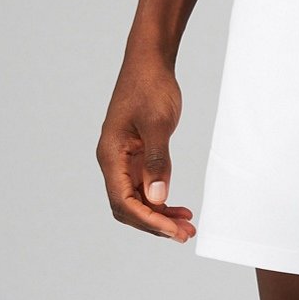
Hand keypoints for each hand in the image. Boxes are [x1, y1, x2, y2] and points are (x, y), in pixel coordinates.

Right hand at [96, 50, 194, 241]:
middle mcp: (113, 162)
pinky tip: (181, 209)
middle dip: (156, 225)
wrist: (150, 64)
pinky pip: (146, 189)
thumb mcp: (158, 124)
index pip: (124, 202)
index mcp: (111, 155)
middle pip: (128, 208)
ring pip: (138, 201)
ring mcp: (124, 161)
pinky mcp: (136, 158)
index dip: (149, 221)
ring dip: (161, 217)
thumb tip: (157, 198)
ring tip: (188, 227)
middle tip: (186, 235)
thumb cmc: (151, 87)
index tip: (174, 231)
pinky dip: (162, 202)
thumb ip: (157, 161)